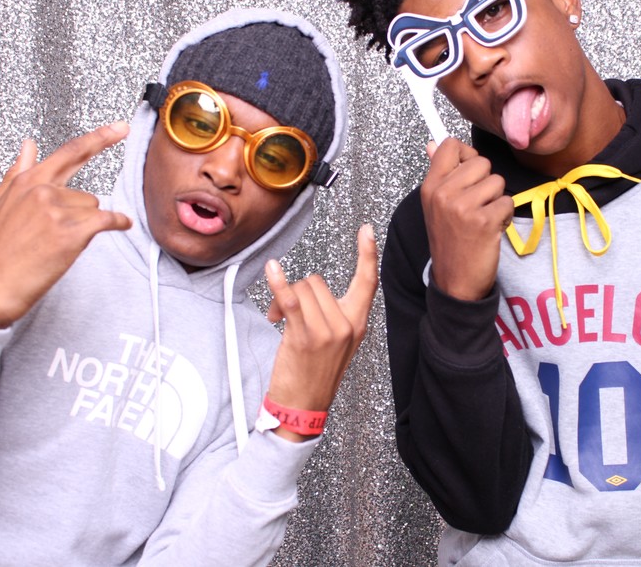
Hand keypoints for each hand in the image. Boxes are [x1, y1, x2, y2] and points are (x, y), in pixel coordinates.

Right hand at [0, 122, 131, 328]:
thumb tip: (28, 145)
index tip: (120, 127)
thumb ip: (16, 174)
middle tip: (63, 225)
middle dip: (79, 216)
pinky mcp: (69, 232)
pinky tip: (119, 226)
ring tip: (53, 247)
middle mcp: (42, 190)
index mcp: (26, 182)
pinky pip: (107, 220)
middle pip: (85, 194)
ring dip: (83, 228)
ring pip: (93, 210)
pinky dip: (117, 223)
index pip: (69, 152)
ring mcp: (55, 210)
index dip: (99, 138)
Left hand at [264, 224, 378, 440]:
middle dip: (298, 291)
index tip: (366, 230)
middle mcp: (346, 325)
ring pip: (303, 289)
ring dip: (283, 298)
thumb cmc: (314, 375)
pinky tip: (272, 269)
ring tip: (277, 320)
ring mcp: (327, 331)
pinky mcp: (304, 336)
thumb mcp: (336, 344)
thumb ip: (333, 315)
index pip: (368, 282)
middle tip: (285, 315)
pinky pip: (290, 299)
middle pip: (319, 282)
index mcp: (358, 324)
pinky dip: (279, 283)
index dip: (368, 254)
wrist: (302, 409)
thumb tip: (310, 289)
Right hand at [421, 137, 512, 300]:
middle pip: (481, 162)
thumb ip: (438, 172)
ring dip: (497, 200)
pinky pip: (507, 202)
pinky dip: (505, 216)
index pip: (451, 146)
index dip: (467, 155)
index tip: (469, 173)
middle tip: (477, 205)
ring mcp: (463, 207)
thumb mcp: (435, 205)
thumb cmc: (449, 241)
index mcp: (430, 187)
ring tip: (484, 218)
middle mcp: (443, 194)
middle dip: (486, 182)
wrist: (455, 281)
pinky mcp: (484, 221)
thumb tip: (433, 143)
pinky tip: (492, 230)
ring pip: (497, 181)